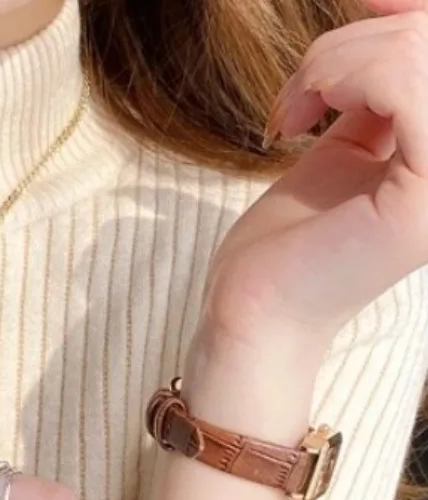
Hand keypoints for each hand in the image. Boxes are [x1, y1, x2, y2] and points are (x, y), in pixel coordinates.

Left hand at [200, 0, 427, 369]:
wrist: (252, 306)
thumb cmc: (291, 238)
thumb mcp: (350, 143)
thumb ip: (385, 88)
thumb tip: (393, 9)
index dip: (412, 10)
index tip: (363, 4)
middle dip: (358, 41)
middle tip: (299, 96)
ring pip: (420, 50)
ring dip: (336, 62)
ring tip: (294, 112)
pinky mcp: (425, 198)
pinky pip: (405, 83)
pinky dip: (340, 76)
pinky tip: (299, 120)